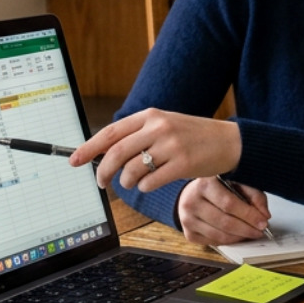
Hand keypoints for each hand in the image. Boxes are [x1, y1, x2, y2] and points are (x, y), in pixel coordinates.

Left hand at [70, 108, 240, 193]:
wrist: (229, 141)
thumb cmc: (192, 136)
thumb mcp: (164, 125)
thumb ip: (138, 134)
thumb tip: (104, 152)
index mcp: (150, 115)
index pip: (111, 132)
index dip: (89, 147)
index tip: (74, 160)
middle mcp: (159, 127)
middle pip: (117, 152)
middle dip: (103, 171)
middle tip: (100, 182)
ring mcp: (172, 145)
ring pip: (132, 169)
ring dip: (126, 181)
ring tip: (130, 183)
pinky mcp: (183, 163)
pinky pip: (151, 181)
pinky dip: (144, 187)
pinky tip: (150, 184)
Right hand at [175, 176, 271, 244]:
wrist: (192, 193)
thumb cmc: (217, 186)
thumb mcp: (237, 182)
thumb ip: (253, 195)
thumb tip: (264, 215)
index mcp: (204, 184)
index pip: (229, 204)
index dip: (249, 215)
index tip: (263, 222)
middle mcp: (191, 202)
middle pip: (224, 222)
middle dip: (246, 229)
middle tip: (259, 231)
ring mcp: (187, 219)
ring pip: (219, 235)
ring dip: (239, 237)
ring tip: (250, 233)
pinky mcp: (188, 233)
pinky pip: (213, 242)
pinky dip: (228, 241)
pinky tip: (236, 236)